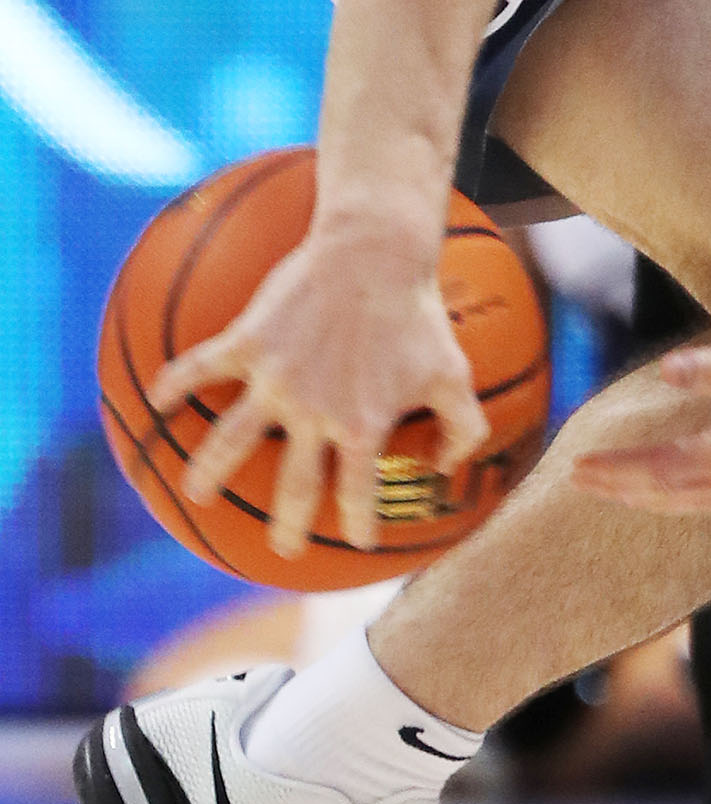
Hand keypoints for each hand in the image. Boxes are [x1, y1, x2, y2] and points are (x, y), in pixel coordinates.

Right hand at [155, 218, 489, 556]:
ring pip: (229, 440)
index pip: (358, 491)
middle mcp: (314, 412)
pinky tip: (154, 400)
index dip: (358, 523)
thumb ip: (463, 427)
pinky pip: (199, 367)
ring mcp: (276, 379)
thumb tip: (446, 466)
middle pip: (293, 485)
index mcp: (362, 425)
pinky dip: (172, 384)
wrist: (377, 254)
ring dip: (208, 471)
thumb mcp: (455, 375)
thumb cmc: (419, 315)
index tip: (358, 543)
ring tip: (193, 492)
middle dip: (286, 526)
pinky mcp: (249, 341)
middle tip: (281, 549)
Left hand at [572, 324, 710, 509]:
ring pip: (693, 505)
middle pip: (668, 494)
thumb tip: (667, 371)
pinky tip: (688, 494)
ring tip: (623, 492)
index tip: (579, 466)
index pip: (660, 468)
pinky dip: (686, 502)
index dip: (617, 469)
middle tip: (582, 482)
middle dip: (623, 488)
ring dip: (651, 500)